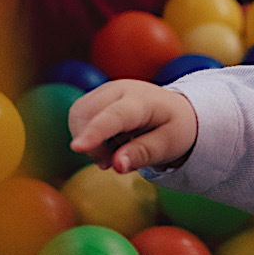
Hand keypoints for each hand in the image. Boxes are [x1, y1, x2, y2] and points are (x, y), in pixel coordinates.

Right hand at [69, 80, 196, 173]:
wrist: (175, 110)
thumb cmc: (173, 128)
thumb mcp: (168, 145)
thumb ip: (143, 154)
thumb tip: (117, 165)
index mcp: (143, 101)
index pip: (115, 116)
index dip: (96, 132)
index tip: (77, 147)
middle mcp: (120, 89)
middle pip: (87, 115)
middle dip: (92, 146)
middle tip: (110, 164)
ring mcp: (105, 90)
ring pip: (78, 116)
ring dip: (88, 141)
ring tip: (112, 153)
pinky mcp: (95, 97)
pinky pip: (78, 117)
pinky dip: (87, 135)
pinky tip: (107, 143)